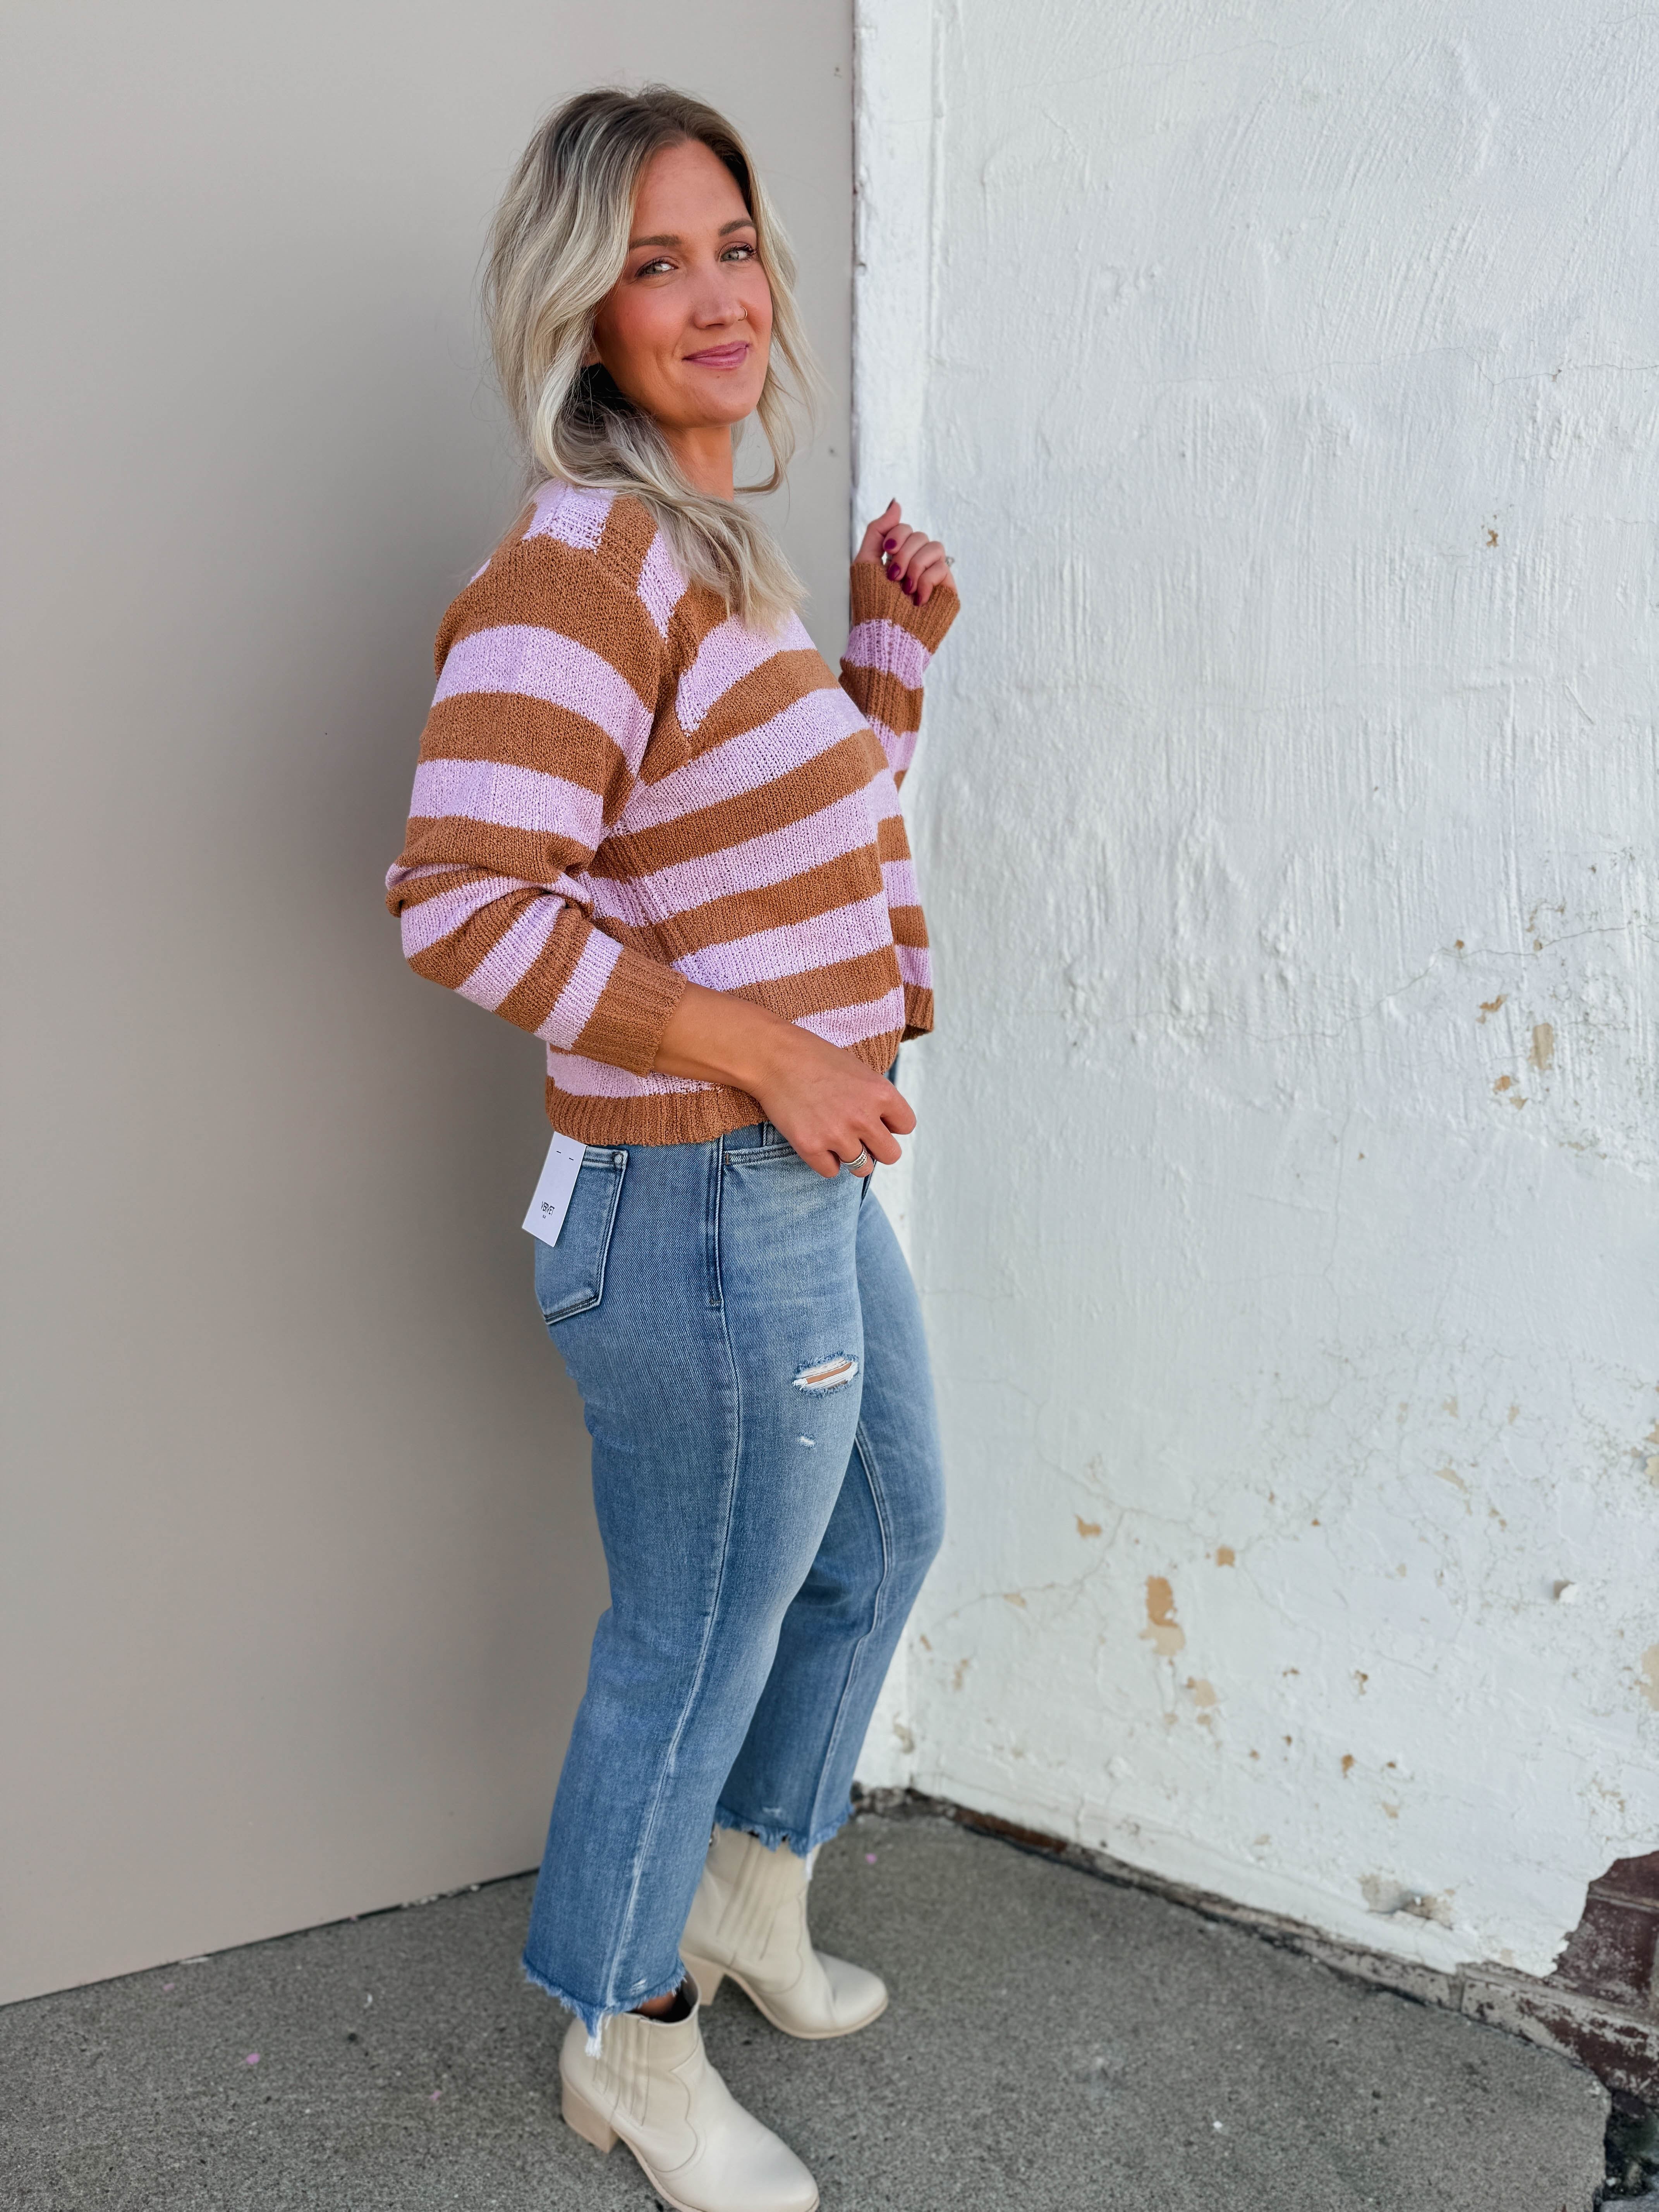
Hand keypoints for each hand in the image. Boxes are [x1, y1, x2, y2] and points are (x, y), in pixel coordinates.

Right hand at [654, 981, 914, 1178]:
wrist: (773, 1056)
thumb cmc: (814, 1058)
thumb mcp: (859, 1071)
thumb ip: (875, 1099)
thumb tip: (885, 1128)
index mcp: (881, 1093)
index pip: (906, 1126)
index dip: (890, 1124)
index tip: (875, 1119)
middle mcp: (863, 1117)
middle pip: (890, 1155)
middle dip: (876, 1148)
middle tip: (858, 1137)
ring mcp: (837, 1135)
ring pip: (862, 1168)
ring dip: (851, 1157)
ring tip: (834, 1138)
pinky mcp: (810, 1147)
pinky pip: (831, 1172)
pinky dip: (824, 1161)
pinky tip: (815, 1141)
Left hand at [856, 499, 954, 608]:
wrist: (884, 637)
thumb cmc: (871, 606)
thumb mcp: (864, 562)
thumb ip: (878, 530)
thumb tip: (897, 503)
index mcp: (896, 558)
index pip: (905, 528)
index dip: (897, 533)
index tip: (887, 550)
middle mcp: (916, 565)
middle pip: (920, 535)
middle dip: (903, 554)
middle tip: (893, 577)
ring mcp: (932, 577)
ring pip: (935, 546)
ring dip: (915, 565)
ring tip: (905, 589)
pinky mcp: (946, 591)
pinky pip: (943, 567)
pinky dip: (926, 581)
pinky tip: (917, 600)